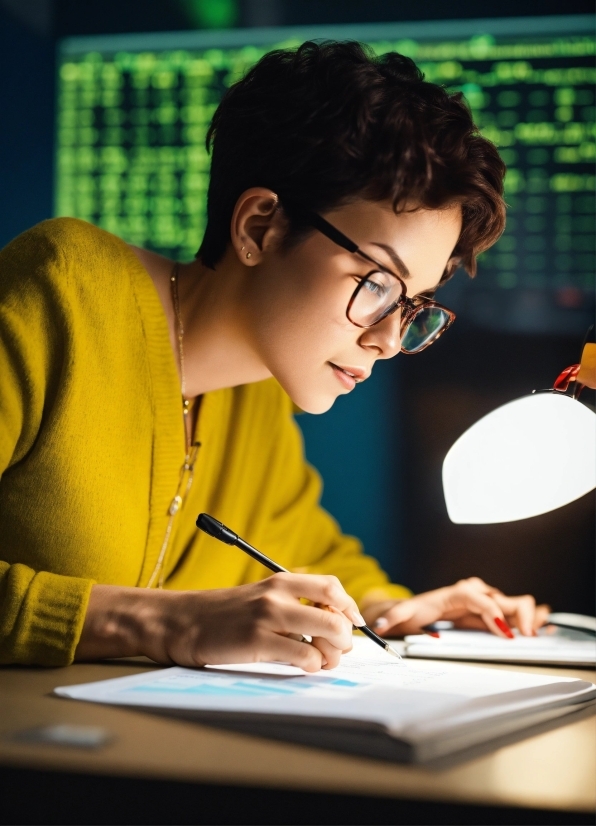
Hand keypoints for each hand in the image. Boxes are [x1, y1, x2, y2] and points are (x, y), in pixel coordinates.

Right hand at [76, 574, 362, 671]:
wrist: (179, 621)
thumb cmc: (220, 614)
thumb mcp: (257, 597)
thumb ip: (289, 604)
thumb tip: (328, 624)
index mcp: (280, 581)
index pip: (332, 587)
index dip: (349, 607)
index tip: (353, 623)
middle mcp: (278, 595)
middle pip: (337, 613)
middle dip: (345, 637)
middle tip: (337, 649)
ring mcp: (268, 617)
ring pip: (327, 633)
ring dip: (333, 654)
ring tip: (321, 661)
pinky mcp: (257, 641)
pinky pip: (305, 655)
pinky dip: (312, 666)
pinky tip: (302, 666)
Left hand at [362, 577, 550, 638]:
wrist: (420, 609)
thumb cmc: (416, 610)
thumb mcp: (404, 614)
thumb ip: (393, 618)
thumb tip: (380, 624)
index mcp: (457, 593)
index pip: (479, 598)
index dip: (492, 612)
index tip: (503, 631)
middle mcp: (475, 594)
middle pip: (505, 598)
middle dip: (520, 614)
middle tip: (527, 636)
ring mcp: (486, 602)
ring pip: (515, 604)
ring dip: (529, 617)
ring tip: (537, 635)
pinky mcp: (491, 613)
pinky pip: (516, 614)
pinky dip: (529, 621)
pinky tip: (538, 632)